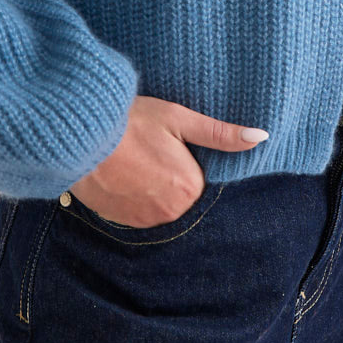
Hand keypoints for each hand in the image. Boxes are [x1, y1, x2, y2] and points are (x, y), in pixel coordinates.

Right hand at [67, 95, 269, 227]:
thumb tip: (261, 137)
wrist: (81, 136)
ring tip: (134, 161)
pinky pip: (140, 213)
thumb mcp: (179, 118)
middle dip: (170, 175)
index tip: (169, 144)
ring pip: (160, 205)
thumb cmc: (131, 121)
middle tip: (149, 150)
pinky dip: (135, 198)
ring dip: (152, 189)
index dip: (186, 159)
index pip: (200, 179)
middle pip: (182, 195)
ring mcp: (145, 221)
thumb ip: (220, 133)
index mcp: (190, 187)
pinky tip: (123, 175)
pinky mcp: (123, 223)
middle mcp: (171, 212)